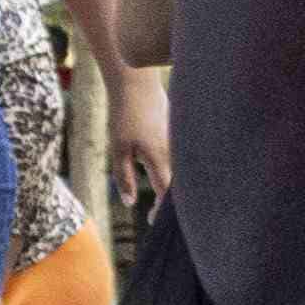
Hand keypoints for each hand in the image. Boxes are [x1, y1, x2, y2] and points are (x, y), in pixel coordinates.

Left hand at [110, 65, 174, 210]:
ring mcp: (181, 143)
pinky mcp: (181, 135)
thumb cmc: (125, 116)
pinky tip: (175, 176)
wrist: (137, 84)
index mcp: (161, 158)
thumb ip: (124, 177)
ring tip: (173, 202)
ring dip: (179, 187)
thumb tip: (129, 202)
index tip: (152, 220)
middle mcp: (176, 152)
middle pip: (181, 186)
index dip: (161, 211)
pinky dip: (180, 171)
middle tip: (164, 215)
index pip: (166, 194)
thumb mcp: (118, 149)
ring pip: (185, 172)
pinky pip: (185, 159)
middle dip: (175, 203)